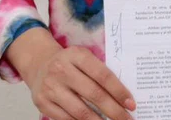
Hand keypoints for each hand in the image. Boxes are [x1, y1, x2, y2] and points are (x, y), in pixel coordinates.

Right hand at [8, 28, 134, 119]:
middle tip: (127, 118)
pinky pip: (66, 118)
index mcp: (77, 55)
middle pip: (94, 94)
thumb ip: (100, 72)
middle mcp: (62, 70)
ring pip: (80, 111)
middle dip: (114, 110)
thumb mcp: (84, 58)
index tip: (131, 104)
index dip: (119, 91)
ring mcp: (50, 87)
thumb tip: (122, 96)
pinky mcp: (43, 102)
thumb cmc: (69, 63)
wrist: (39, 64)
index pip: (103, 75)